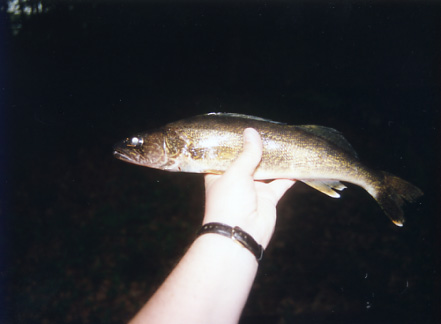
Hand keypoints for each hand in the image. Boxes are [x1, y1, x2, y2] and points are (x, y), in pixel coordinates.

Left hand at [203, 128, 295, 248]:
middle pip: (248, 161)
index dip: (235, 143)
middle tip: (268, 132)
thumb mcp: (236, 172)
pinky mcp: (268, 198)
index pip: (226, 156)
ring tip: (283, 142)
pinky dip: (290, 174)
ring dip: (274, 160)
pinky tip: (297, 162)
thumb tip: (251, 132)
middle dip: (257, 149)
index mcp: (219, 174)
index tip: (244, 128)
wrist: (241, 233)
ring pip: (266, 170)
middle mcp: (236, 181)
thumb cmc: (229, 202)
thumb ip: (247, 153)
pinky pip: (281, 183)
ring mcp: (253, 189)